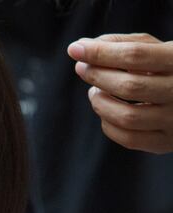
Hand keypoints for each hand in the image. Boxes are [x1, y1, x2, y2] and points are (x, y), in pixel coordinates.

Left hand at [68, 33, 172, 153]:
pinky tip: (106, 111)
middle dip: (97, 76)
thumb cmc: (171, 69)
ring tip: (94, 91)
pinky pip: (128, 138)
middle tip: (83, 68)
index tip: (75, 49)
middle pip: (129, 86)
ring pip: (127, 117)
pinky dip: (108, 124)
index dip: (100, 52)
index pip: (134, 55)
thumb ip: (125, 44)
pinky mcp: (165, 142)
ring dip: (100, 103)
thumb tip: (82, 47)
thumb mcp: (158, 49)